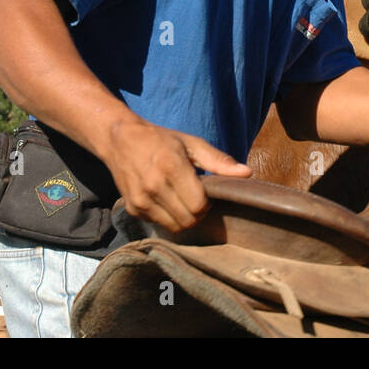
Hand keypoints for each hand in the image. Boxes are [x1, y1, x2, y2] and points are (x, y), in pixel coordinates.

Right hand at [101, 118, 251, 232]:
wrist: (120, 140)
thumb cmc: (161, 140)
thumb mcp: (192, 144)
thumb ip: (219, 161)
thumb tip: (248, 173)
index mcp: (171, 167)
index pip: (199, 205)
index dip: (207, 202)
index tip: (205, 191)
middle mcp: (154, 186)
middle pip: (189, 220)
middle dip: (198, 213)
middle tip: (195, 197)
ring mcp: (141, 200)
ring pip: (175, 227)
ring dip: (184, 218)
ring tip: (182, 200)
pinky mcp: (132, 209)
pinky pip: (160, 225)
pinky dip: (168, 218)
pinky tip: (167, 201)